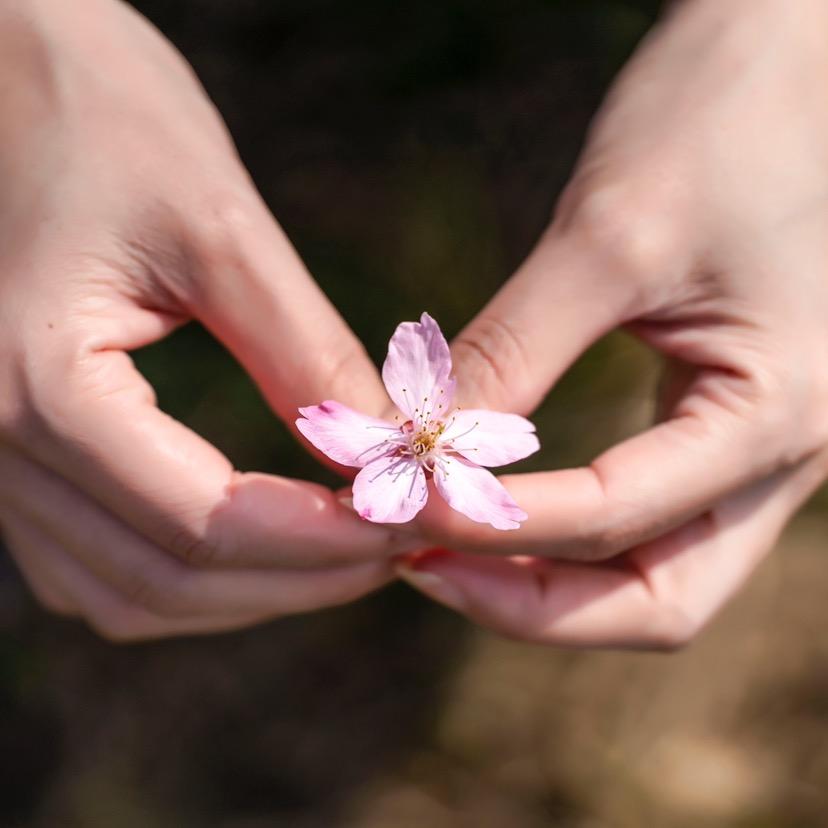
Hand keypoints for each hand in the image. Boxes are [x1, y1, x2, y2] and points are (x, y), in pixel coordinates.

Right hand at [0, 0, 407, 639]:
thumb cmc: (97, 113)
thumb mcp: (219, 230)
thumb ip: (306, 355)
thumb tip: (389, 450)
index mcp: (35, 386)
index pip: (202, 524)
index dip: (320, 542)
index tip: (408, 526)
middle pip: (162, 579)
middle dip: (293, 580)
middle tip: (392, 546)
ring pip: (124, 589)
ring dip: (241, 591)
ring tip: (341, 550)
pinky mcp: (11, 445)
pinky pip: (94, 557)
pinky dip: (184, 569)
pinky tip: (260, 538)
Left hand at [398, 0, 827, 647]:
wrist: (784, 59)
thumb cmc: (719, 122)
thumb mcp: (609, 238)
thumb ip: (513, 352)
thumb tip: (413, 445)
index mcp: (779, 415)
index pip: (618, 519)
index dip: (497, 525)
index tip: (394, 504)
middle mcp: (781, 458)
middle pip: (654, 601)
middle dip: (531, 600)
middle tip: (418, 562)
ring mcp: (752, 451)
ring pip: (648, 576)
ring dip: (542, 580)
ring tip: (435, 543)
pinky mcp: (713, 427)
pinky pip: (640, 521)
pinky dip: (561, 533)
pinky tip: (487, 505)